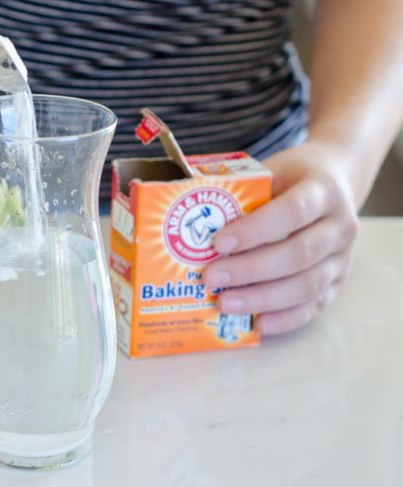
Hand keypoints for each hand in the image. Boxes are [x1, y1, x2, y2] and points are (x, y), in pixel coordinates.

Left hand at [203, 141, 359, 334]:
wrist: (335, 181)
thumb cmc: (290, 178)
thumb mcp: (271, 171)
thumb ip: (242, 191)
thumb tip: (187, 215)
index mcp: (323, 192)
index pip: (292, 211)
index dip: (255, 229)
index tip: (218, 243)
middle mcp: (339, 226)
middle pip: (298, 254)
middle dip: (250, 270)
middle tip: (210, 278)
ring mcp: (342, 258)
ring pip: (307, 285)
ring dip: (263, 299)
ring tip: (225, 303)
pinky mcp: (337, 282)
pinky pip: (314, 306)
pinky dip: (286, 319)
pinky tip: (259, 325)